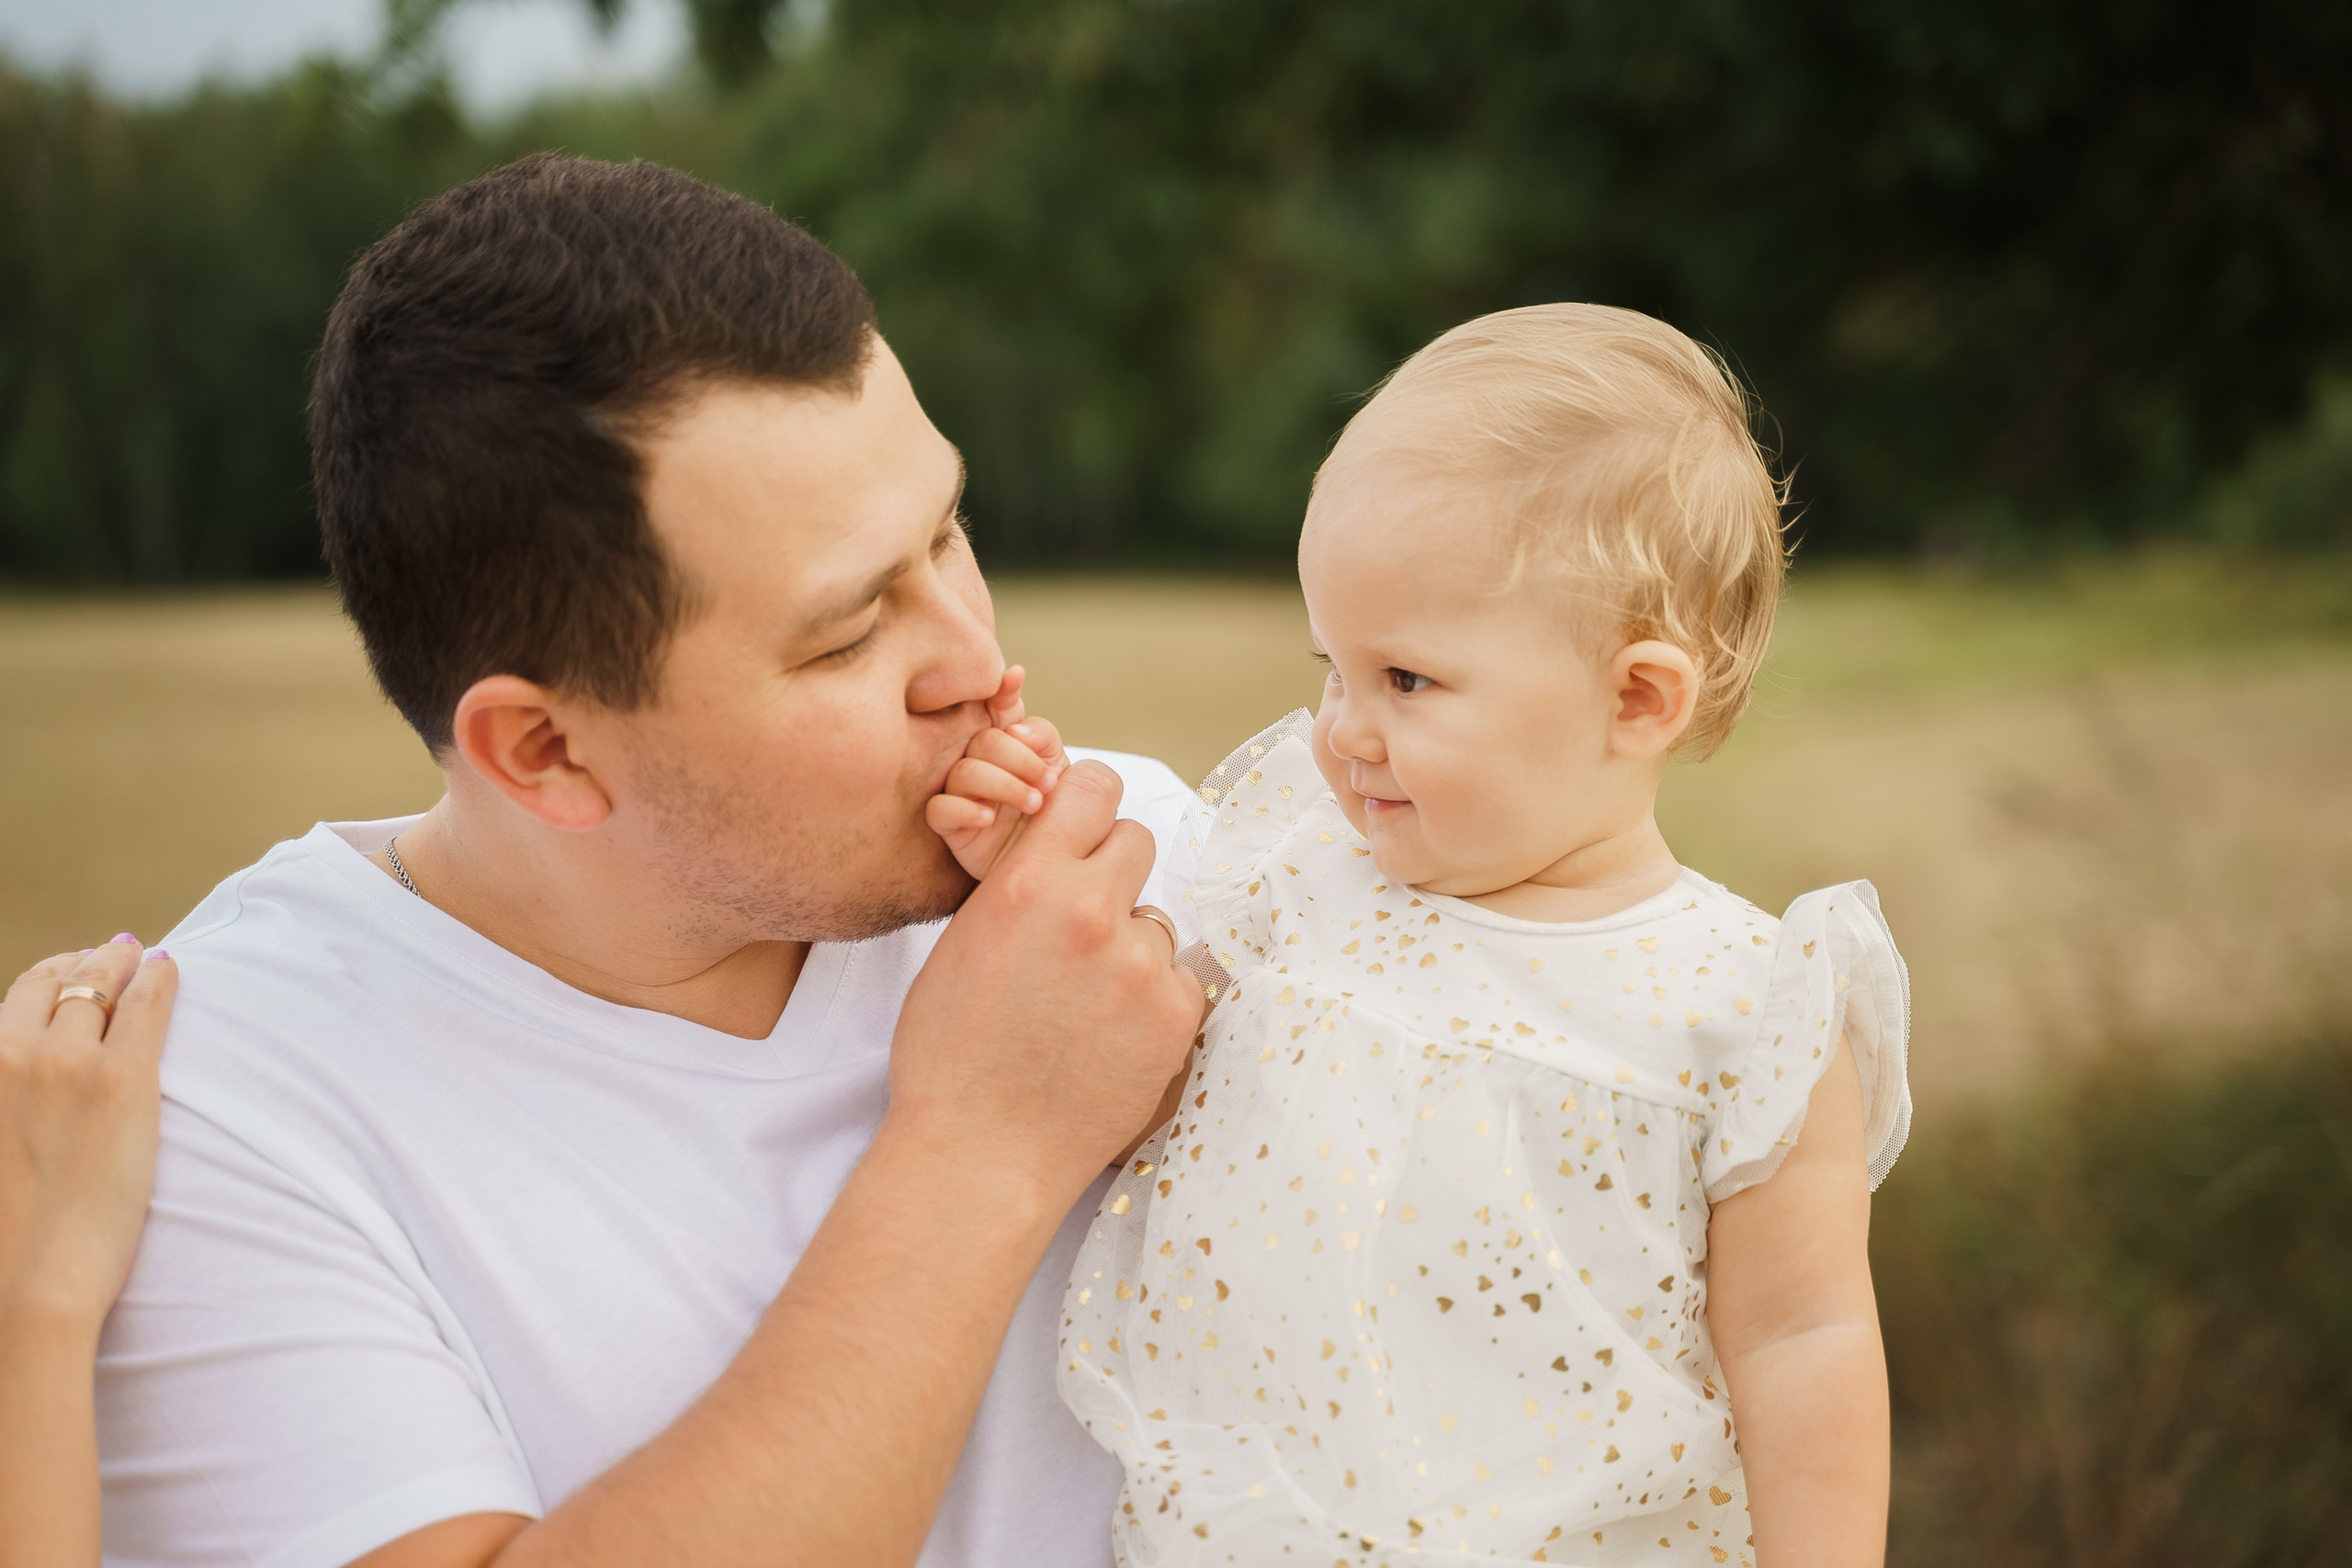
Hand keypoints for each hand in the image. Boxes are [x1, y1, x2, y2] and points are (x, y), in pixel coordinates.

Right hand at [0, 938, 176, 1335]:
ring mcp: (67, 1063)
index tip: (68, 972)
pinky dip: (159, 978)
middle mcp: (11, 1056)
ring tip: (141, 958)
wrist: (32, 1281)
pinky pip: (146, 1005)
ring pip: (99, 985)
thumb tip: (29, 1101)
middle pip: (53, 983)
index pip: (14, 1002)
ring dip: (121, 962)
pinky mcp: (122, 1079)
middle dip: (84, 962)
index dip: (46, 980)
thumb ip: (9, 1105)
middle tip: (113, 953)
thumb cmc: (11, 1237)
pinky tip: (170, 970)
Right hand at [891, 759, 1200, 1202]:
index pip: (1092, 788)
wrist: (982, 1155)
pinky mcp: (1176, 1014)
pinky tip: (1110, 1035)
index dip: (1088, 807)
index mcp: (1027, 884)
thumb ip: (1017, 887)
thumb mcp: (962, 943)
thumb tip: (1055, 854)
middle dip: (1111, 874)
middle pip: (1135, 842)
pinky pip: (1178, 979)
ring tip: (1084, 1004)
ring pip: (1155, 921)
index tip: (1085, 829)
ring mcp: (1140, 965)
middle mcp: (1090, 911)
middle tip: (1082, 925)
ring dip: (1130, 947)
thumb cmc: (952, 1059)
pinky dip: (1153, 1000)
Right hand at [924, 666, 1066, 879]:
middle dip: (1020, 759)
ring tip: (1033, 804)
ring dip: (1003, 785)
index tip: (1016, 679)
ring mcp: (964, 792)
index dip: (1003, 691)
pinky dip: (964, 809)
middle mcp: (984, 763)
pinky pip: (940, 809)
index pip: (1000, 708)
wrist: (1056, 868)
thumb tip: (1017, 728)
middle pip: (985, 741)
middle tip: (1048, 784)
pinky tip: (988, 818)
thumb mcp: (1063, 773)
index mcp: (1011, 744)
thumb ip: (1043, 739)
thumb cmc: (1058, 818)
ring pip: (964, 773)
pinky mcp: (951, 825)